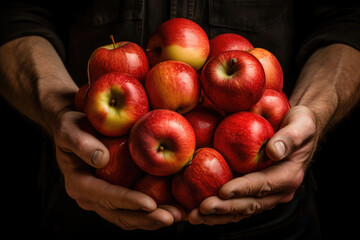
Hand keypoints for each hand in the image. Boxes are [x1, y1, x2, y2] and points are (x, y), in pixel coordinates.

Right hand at [53, 111, 181, 229]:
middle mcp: (91, 197)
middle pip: (121, 214)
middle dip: (147, 218)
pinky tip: (172, 208)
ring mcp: (104, 199)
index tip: (150, 204)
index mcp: (79, 184)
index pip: (106, 197)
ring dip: (153, 219)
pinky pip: (134, 209)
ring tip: (178, 216)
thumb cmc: (72, 125)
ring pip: (129, 216)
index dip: (128, 202)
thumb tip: (101, 159)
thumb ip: (81, 143)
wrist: (74, 129)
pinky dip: (152, 211)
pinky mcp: (115, 195)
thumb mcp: (70, 128)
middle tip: (172, 217)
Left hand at [187, 106, 317, 224]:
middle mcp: (278, 190)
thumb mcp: (301, 125)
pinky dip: (220, 210)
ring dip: (218, 215)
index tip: (222, 191)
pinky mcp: (255, 192)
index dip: (243, 189)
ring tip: (195, 217)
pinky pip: (237, 204)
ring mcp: (267, 194)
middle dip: (225, 208)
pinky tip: (201, 212)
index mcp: (288, 175)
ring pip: (241, 209)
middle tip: (202, 209)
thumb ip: (289, 138)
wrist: (299, 130)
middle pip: (249, 203)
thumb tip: (274, 150)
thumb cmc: (300, 124)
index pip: (263, 185)